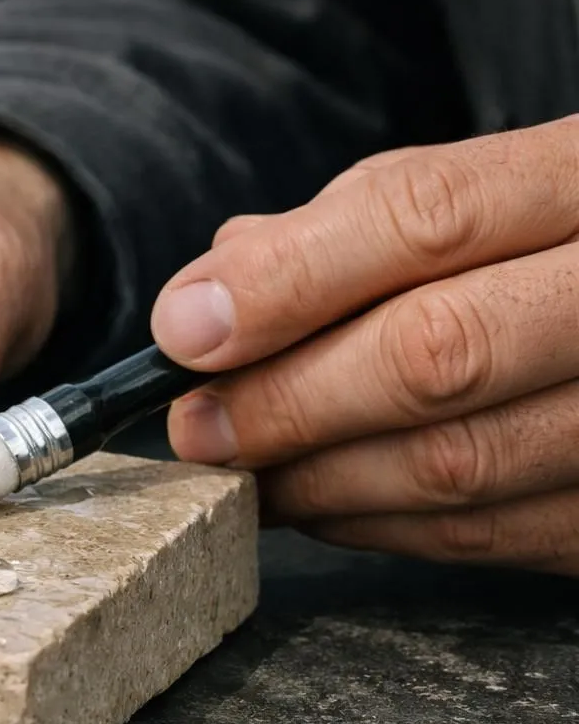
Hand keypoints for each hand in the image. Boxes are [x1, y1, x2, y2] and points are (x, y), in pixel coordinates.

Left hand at [151, 117, 578, 575]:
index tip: (184, 330)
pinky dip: (384, 526)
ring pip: (460, 463)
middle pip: (436, 352)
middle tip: (197, 427)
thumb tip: (215, 292)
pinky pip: (496, 535)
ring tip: (245, 472)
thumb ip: (365, 222)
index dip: (286, 280)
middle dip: (286, 400)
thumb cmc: (570, 240)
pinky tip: (326, 502)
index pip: (424, 217)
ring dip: (320, 480)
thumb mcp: (502, 187)